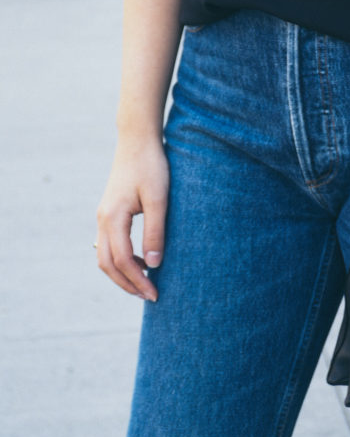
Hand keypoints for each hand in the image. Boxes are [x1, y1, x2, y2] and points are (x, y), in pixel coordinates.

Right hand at [95, 137, 168, 301]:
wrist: (137, 140)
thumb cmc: (151, 166)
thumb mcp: (158, 198)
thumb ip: (155, 231)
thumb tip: (154, 265)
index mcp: (113, 217)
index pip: (123, 260)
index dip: (138, 280)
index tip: (155, 293)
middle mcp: (103, 219)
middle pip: (108, 264)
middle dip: (127, 284)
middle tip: (149, 296)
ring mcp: (103, 216)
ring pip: (105, 256)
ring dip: (122, 273)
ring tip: (144, 283)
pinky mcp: (108, 212)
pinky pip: (109, 244)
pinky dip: (121, 259)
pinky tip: (141, 260)